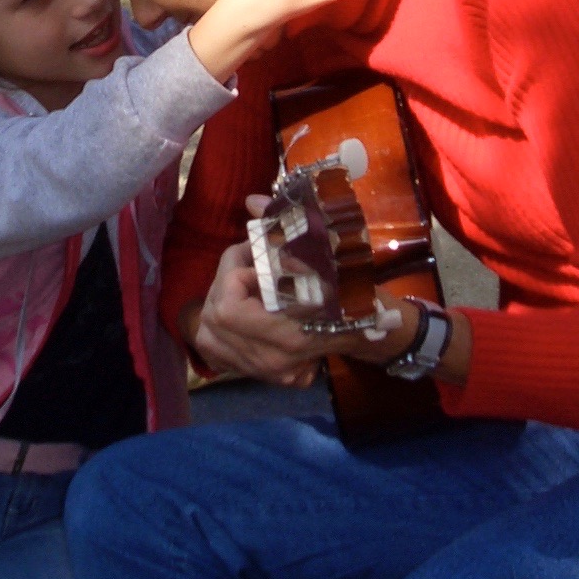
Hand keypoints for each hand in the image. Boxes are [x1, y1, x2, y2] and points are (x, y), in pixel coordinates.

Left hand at [184, 195, 420, 384]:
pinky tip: (241, 308)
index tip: (257, 262)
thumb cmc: (353, 289)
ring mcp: (266, 373)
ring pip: (208, 338)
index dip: (232, 279)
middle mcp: (273, 361)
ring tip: (243, 285)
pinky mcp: (262, 376)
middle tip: (248, 263)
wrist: (369, 328)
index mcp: (290, 335)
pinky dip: (219, 328)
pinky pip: (217, 353)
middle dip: (223, 284)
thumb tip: (252, 202)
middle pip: (212, 321)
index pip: (228, 311)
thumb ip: (289, 230)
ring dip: (218, 304)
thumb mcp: (329, 255)